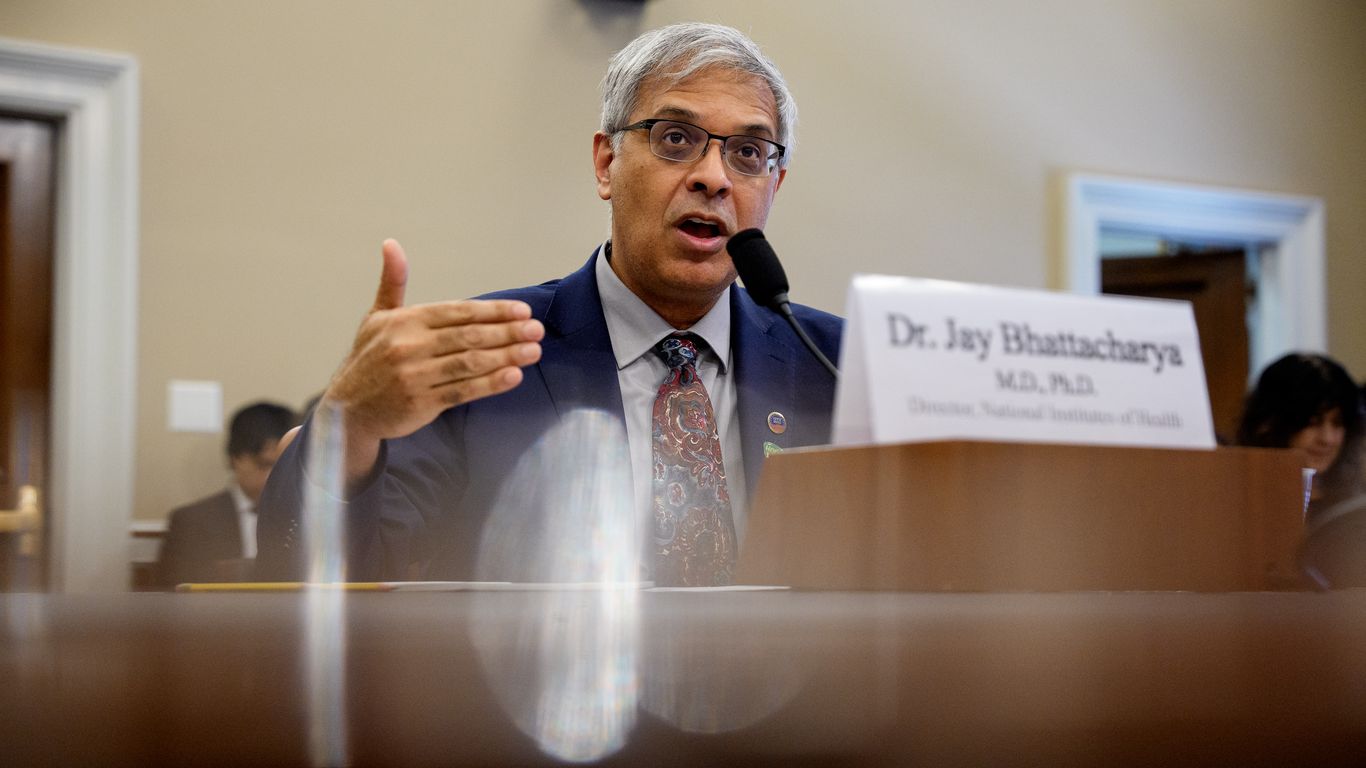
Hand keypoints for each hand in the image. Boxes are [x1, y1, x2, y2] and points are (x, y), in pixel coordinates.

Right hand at [324, 239, 543, 482]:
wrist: (348, 409)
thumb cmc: (369, 358)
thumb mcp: (376, 317)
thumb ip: (393, 282)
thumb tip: (391, 244)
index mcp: (405, 321)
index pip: (459, 312)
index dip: (494, 311)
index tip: (522, 311)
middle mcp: (410, 346)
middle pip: (469, 336)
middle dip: (508, 332)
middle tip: (537, 330)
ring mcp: (415, 376)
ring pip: (470, 363)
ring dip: (506, 356)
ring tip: (533, 351)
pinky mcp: (421, 403)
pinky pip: (462, 391)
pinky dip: (490, 384)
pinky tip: (513, 376)